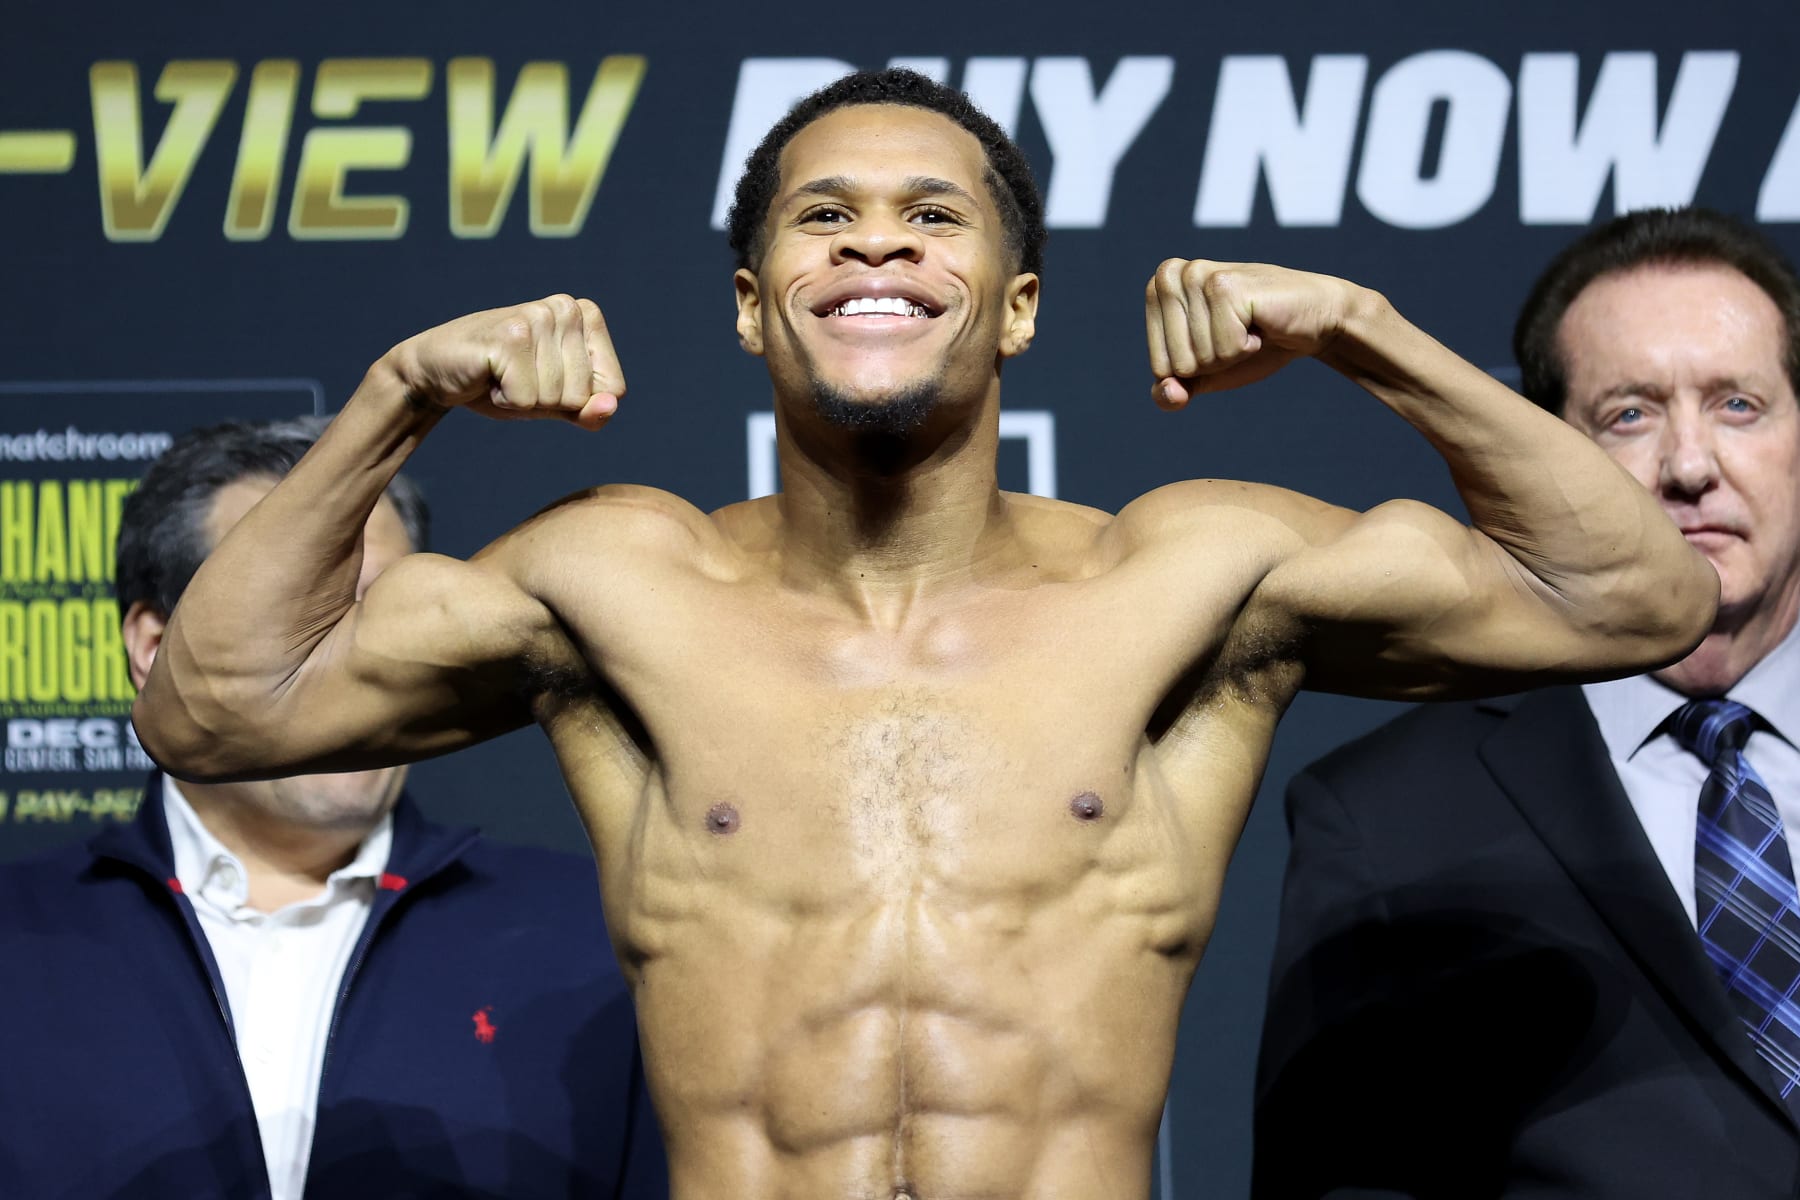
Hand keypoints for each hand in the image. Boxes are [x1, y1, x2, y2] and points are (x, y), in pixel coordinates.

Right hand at [383, 295, 623, 429]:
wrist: (437, 371)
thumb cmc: (503, 383)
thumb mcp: (555, 403)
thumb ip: (589, 411)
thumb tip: (610, 407)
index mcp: (586, 315)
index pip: (614, 388)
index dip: (578, 402)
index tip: (546, 380)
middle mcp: (566, 308)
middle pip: (584, 394)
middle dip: (548, 400)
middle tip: (518, 377)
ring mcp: (537, 318)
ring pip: (555, 397)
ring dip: (524, 399)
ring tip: (503, 374)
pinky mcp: (509, 337)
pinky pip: (525, 399)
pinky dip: (504, 400)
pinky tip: (489, 376)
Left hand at [1145, 261, 1358, 408]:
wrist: (1312, 322)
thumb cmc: (1256, 343)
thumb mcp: (1206, 374)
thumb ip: (1174, 393)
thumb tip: (1170, 394)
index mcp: (1157, 290)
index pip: (1161, 367)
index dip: (1197, 368)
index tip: (1219, 340)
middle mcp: (1170, 275)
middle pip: (1177, 364)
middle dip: (1214, 361)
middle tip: (1238, 332)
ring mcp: (1197, 276)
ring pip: (1199, 357)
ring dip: (1233, 352)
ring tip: (1248, 325)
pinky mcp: (1225, 286)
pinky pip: (1225, 348)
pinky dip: (1248, 345)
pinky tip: (1259, 322)